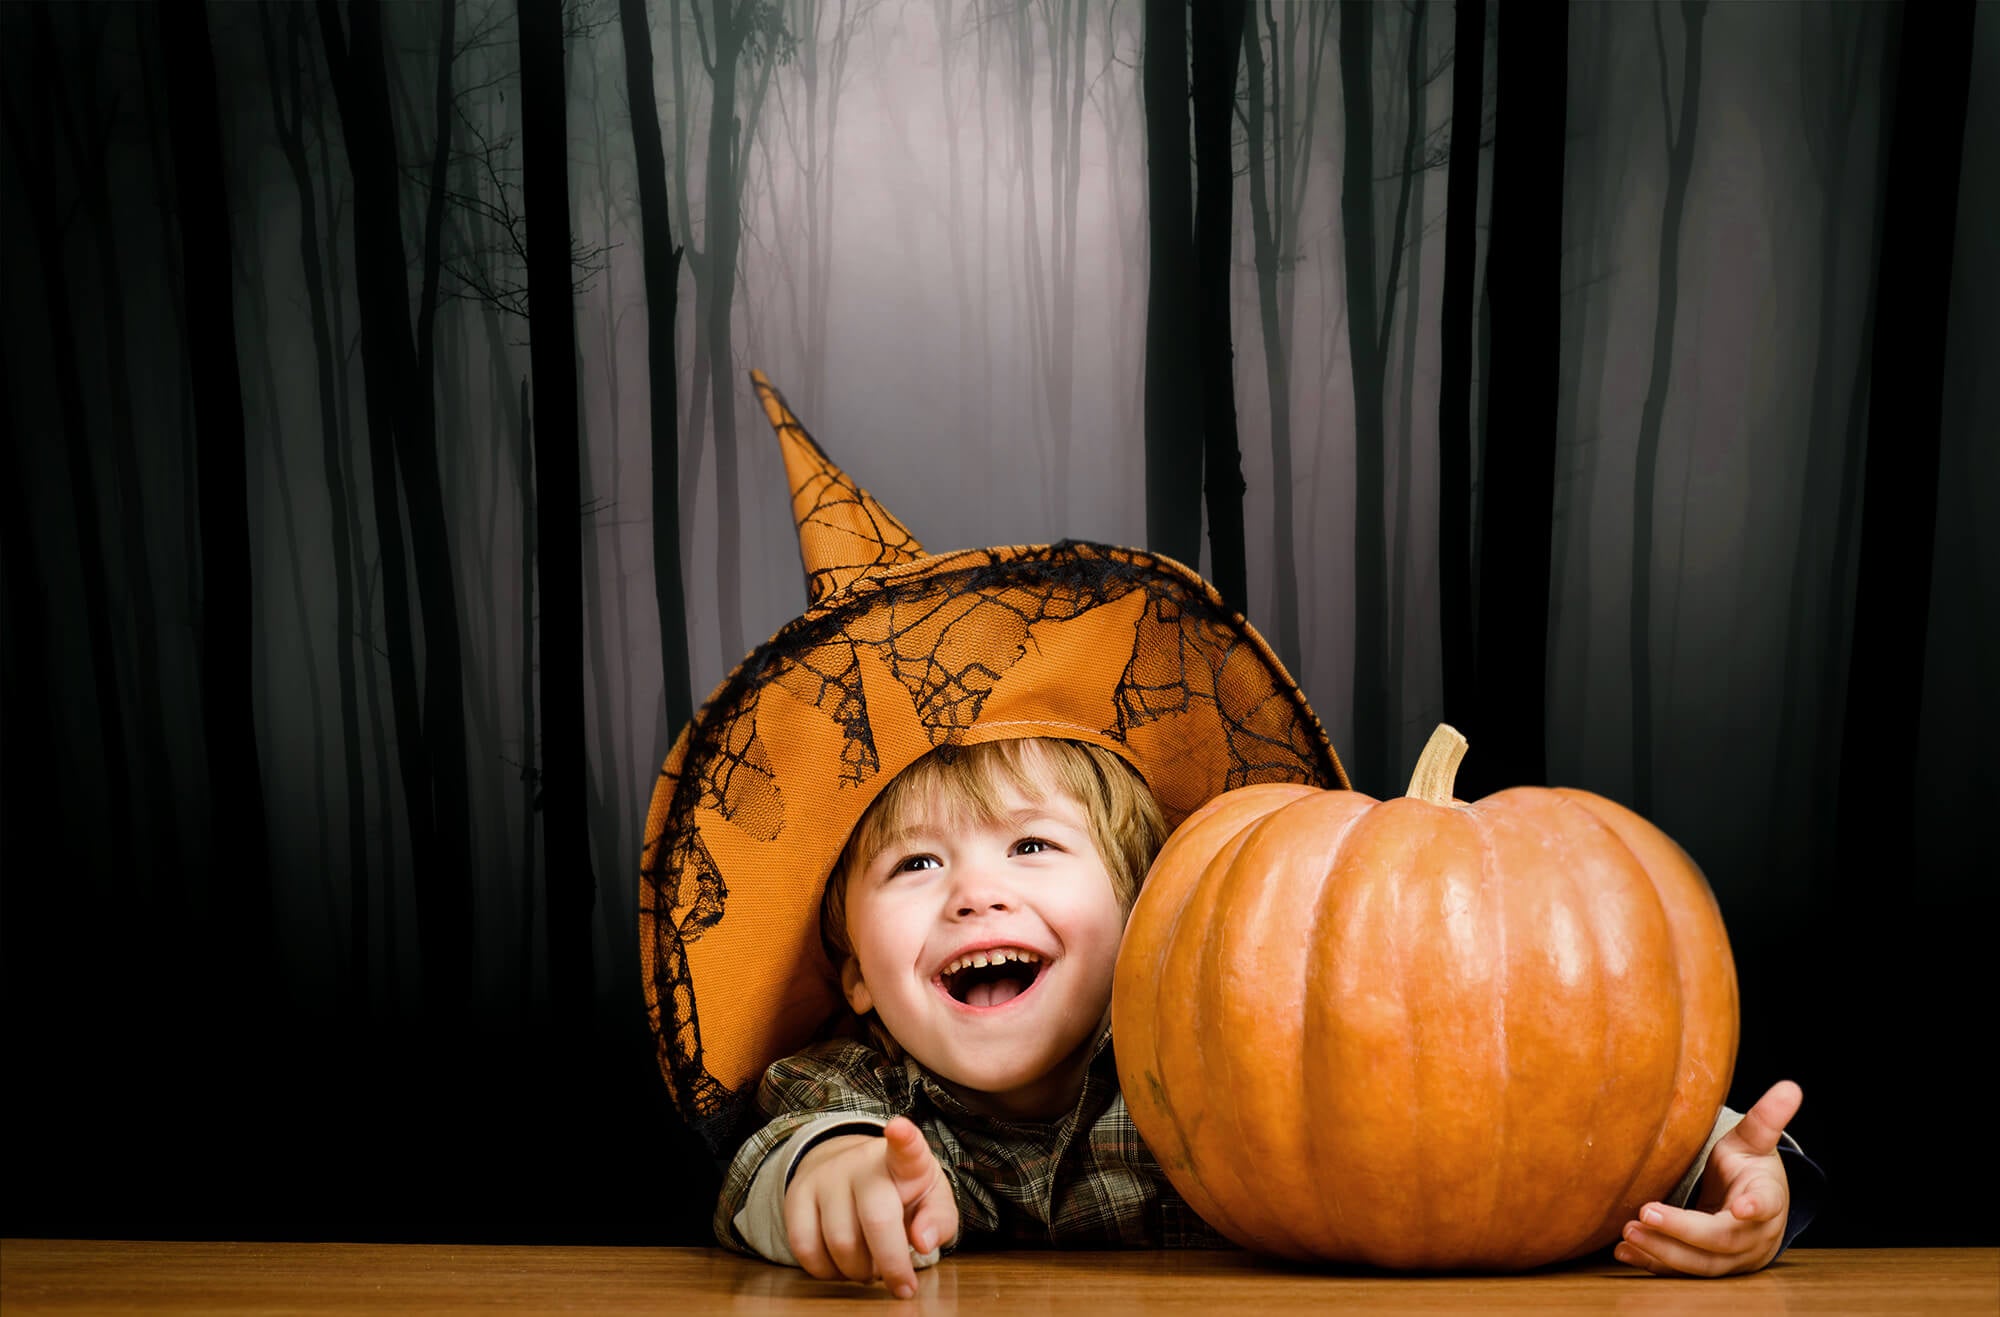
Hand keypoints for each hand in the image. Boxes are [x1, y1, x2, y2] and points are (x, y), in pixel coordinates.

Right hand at [783, 1116, 959, 1297]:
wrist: (854, 1175)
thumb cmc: (902, 1193)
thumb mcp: (932, 1202)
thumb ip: (939, 1221)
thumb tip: (923, 1242)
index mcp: (903, 1160)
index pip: (906, 1146)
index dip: (904, 1138)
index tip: (899, 1128)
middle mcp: (862, 1161)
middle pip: (877, 1219)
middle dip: (892, 1265)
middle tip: (902, 1286)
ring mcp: (827, 1175)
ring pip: (840, 1242)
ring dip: (859, 1272)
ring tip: (870, 1267)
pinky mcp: (798, 1193)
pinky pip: (805, 1248)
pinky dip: (826, 1271)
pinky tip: (841, 1266)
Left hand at [1616, 1080, 1801, 1276]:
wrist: (1747, 1204)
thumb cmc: (1747, 1167)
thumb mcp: (1754, 1142)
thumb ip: (1766, 1119)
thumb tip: (1791, 1087)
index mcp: (1767, 1199)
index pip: (1765, 1205)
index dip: (1755, 1208)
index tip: (1740, 1207)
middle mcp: (1753, 1235)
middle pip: (1722, 1240)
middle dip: (1684, 1231)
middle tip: (1645, 1212)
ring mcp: (1733, 1258)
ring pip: (1700, 1264)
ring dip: (1663, 1251)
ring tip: (1628, 1232)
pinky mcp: (1709, 1268)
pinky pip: (1682, 1271)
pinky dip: (1654, 1263)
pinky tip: (1625, 1252)